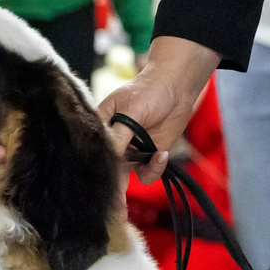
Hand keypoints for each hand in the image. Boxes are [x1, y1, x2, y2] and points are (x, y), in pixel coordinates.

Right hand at [97, 36, 218, 179]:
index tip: (105, 171)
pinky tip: (162, 154)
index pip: (93, 149)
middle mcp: (114, 142)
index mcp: (101, 127)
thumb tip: (110, 158)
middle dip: (116, 177)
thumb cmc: (149, 91)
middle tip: (125, 182)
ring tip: (156, 155)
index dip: (96, 163)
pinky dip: (154, 168)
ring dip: (141, 169)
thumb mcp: (131, 111)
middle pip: (108, 167)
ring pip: (127, 175)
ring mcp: (131, 150)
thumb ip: (119, 135)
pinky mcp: (148, 156)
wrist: (176, 87)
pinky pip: (146, 173)